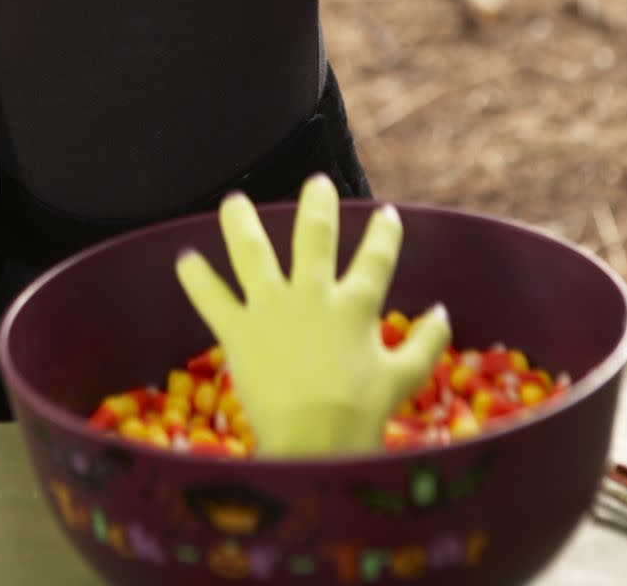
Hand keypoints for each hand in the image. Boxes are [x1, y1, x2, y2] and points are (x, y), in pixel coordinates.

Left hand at [175, 175, 450, 456]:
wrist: (315, 443)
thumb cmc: (363, 415)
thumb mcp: (405, 378)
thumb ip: (426, 342)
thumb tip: (443, 311)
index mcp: (355, 305)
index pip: (376, 257)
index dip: (384, 232)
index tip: (387, 213)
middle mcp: (312, 294)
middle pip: (314, 235)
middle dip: (317, 204)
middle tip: (317, 183)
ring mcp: (272, 308)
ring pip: (253, 252)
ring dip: (242, 223)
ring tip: (234, 201)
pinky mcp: (239, 330)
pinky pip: (212, 298)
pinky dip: (196, 278)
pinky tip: (184, 258)